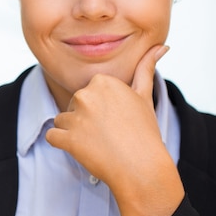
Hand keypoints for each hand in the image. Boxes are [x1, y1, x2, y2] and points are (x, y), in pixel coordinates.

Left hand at [46, 45, 183, 215]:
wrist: (142, 168)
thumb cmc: (144, 133)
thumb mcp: (145, 96)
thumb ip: (146, 68)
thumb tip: (163, 46)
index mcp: (103, 81)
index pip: (88, 92)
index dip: (99, 109)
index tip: (115, 120)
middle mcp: (86, 94)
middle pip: (73, 105)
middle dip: (86, 120)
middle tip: (109, 134)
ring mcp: (76, 117)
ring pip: (62, 121)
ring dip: (74, 133)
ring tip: (98, 144)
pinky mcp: (67, 138)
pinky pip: (52, 137)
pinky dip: (63, 145)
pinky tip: (83, 151)